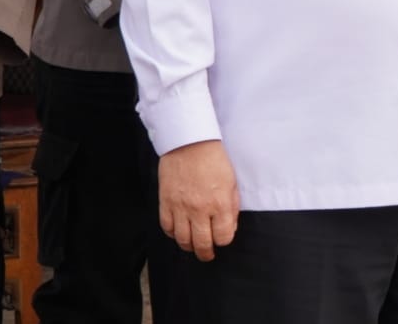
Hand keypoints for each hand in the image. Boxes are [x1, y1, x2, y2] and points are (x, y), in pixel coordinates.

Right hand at [158, 140, 239, 261]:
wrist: (190, 143)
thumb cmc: (214, 160)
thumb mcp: (232, 182)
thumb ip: (231, 207)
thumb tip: (229, 227)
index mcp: (220, 203)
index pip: (223, 236)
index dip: (224, 240)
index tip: (222, 238)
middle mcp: (200, 209)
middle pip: (202, 244)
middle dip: (206, 253)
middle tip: (208, 254)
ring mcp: (180, 207)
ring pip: (182, 240)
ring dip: (189, 246)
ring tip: (193, 246)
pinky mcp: (166, 203)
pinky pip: (167, 228)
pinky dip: (173, 234)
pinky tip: (179, 232)